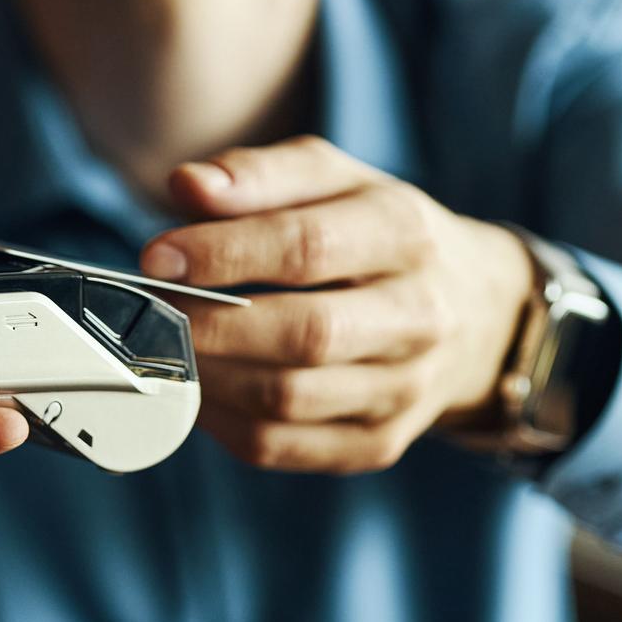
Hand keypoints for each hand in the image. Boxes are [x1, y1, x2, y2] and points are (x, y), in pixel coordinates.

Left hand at [139, 136, 534, 473]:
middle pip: (306, 334)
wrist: (471, 310)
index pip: (309, 247)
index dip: (224, 253)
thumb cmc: (374, 234)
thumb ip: (258, 175)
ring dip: (208, 376)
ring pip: (288, 401)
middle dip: (210, 325)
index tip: (156, 255)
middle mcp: (419, 316)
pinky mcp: (379, 444)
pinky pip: (282, 446)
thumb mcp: (332, 180)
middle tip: (149, 310)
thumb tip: (185, 186)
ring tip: (163, 347)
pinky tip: (195, 387)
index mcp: (405, 234)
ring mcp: (404, 390)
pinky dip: (221, 422)